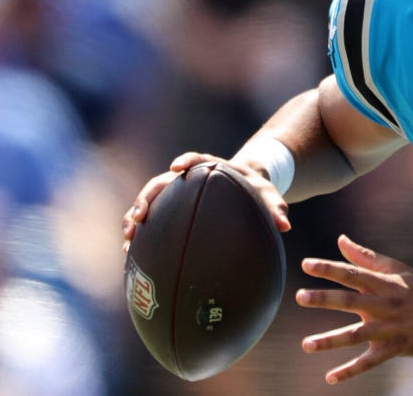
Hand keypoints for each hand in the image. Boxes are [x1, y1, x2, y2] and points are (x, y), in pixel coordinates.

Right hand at [121, 151, 290, 252]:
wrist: (243, 186)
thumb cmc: (255, 189)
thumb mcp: (267, 194)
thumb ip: (275, 206)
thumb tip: (285, 224)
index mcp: (210, 168)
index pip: (196, 160)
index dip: (185, 161)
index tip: (176, 167)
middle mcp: (186, 179)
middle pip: (161, 183)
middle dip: (147, 197)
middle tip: (140, 215)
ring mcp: (174, 194)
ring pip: (149, 201)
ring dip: (134, 217)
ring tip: (128, 238)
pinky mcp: (168, 209)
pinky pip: (150, 219)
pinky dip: (139, 232)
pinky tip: (130, 253)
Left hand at [295, 235, 412, 384]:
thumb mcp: (396, 270)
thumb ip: (366, 256)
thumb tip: (341, 239)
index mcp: (383, 284)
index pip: (352, 273)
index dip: (329, 268)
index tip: (306, 264)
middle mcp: (384, 305)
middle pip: (350, 301)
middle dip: (324, 299)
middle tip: (299, 296)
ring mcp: (389, 328)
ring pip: (356, 335)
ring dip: (330, 340)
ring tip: (306, 345)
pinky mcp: (394, 349)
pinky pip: (369, 361)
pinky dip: (350, 371)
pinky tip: (330, 377)